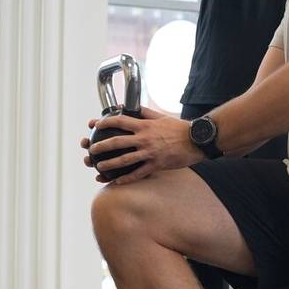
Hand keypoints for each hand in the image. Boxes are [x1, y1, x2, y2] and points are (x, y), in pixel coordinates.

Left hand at [82, 106, 201, 183]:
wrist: (196, 141)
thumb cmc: (179, 128)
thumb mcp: (161, 116)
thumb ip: (144, 112)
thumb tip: (129, 107)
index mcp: (145, 125)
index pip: (120, 121)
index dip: (105, 122)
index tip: (96, 124)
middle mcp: (145, 139)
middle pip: (117, 142)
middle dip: (101, 145)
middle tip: (91, 149)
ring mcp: (150, 153)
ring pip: (125, 160)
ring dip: (109, 164)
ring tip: (99, 167)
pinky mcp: (157, 165)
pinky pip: (138, 173)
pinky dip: (126, 178)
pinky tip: (117, 182)